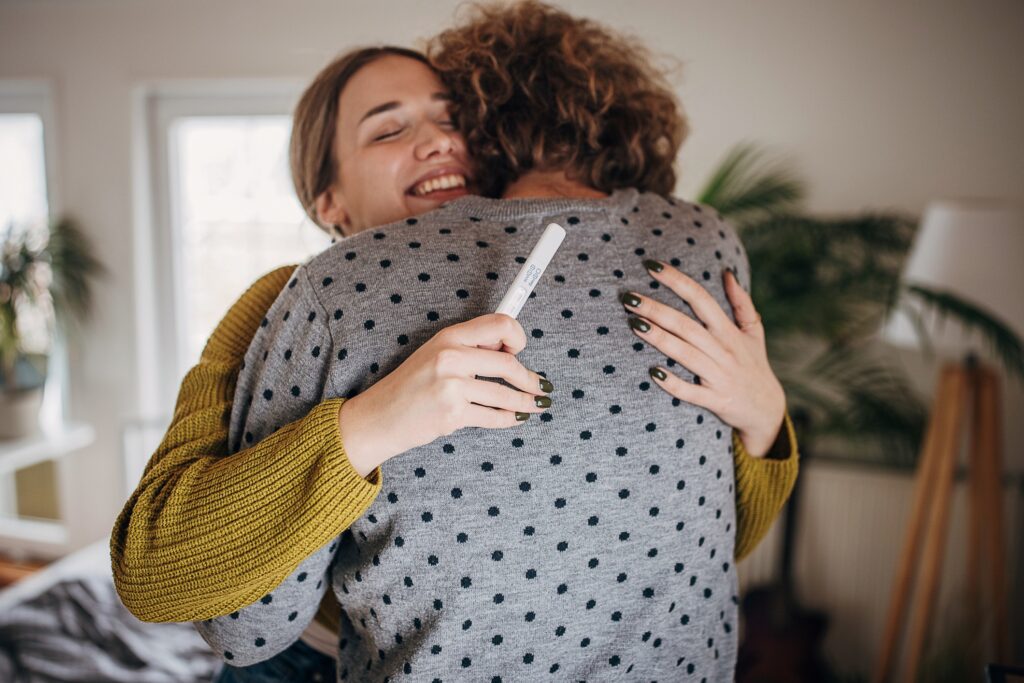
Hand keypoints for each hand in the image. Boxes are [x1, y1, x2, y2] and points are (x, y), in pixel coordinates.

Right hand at [339, 313, 552, 474]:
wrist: (379, 417)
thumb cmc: (410, 386)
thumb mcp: (435, 353)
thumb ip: (468, 348)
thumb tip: (508, 348)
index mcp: (450, 336)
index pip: (500, 325)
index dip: (517, 338)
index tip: (520, 350)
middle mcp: (451, 357)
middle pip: (508, 364)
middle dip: (529, 379)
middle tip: (540, 386)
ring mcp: (452, 386)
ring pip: (505, 395)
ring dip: (526, 402)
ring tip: (537, 405)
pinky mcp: (453, 414)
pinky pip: (493, 417)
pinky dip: (509, 420)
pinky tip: (516, 419)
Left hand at [623, 260, 785, 457]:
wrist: (767, 410)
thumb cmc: (754, 365)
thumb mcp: (754, 331)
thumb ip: (742, 302)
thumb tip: (727, 273)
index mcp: (729, 331)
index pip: (701, 299)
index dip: (677, 281)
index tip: (652, 266)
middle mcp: (724, 351)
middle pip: (686, 325)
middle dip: (657, 310)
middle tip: (629, 297)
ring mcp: (719, 376)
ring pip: (686, 354)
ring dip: (660, 339)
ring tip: (634, 324)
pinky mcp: (716, 400)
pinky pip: (692, 392)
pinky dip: (673, 383)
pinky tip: (653, 372)